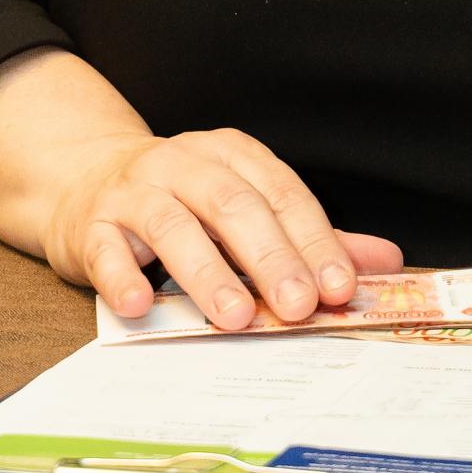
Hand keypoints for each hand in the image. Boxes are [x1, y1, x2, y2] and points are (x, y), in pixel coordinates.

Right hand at [45, 125, 404, 329]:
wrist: (86, 181)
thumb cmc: (183, 203)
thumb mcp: (247, 208)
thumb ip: (309, 236)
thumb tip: (384, 262)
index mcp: (232, 156)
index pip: (282, 194)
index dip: (313, 240)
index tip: (338, 287)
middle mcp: (184, 164)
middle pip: (233, 206)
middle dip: (270, 258)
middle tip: (298, 306)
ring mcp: (134, 192)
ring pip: (173, 226)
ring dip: (206, 272)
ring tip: (234, 316)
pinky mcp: (91, 225)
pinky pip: (106, 249)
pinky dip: (123, 276)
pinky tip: (141, 306)